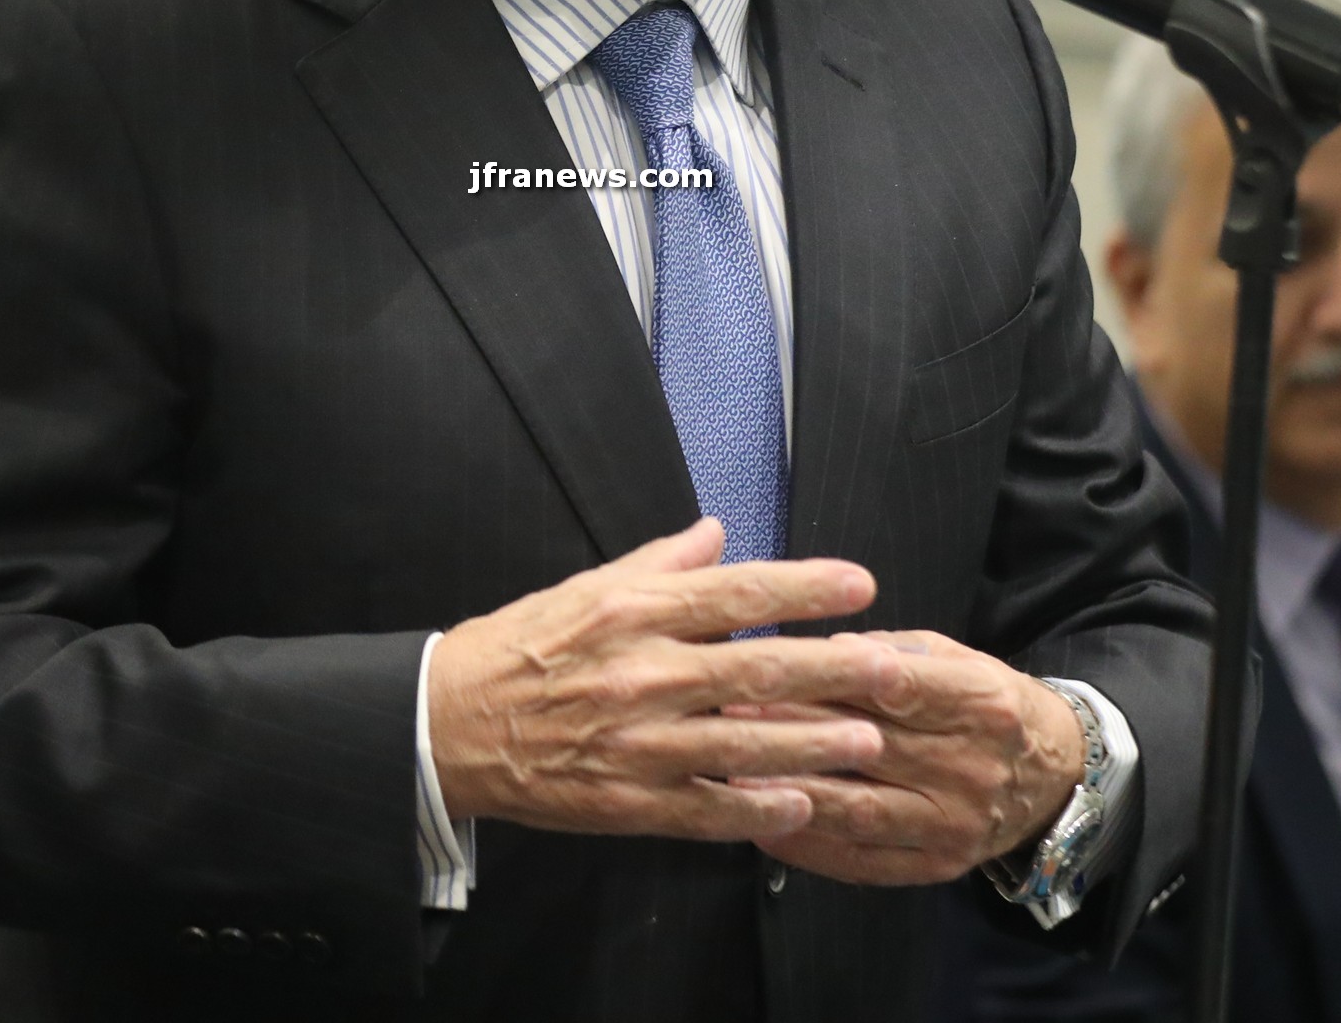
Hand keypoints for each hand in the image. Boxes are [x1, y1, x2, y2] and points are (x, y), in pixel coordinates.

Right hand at [426, 518, 915, 842]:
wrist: (449, 725)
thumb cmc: (521, 648)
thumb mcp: (584, 588)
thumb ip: (659, 563)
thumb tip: (718, 531)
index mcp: (634, 614)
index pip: (736, 593)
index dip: (803, 588)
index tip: (860, 584)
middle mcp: (643, 675)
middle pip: (756, 669)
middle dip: (831, 668)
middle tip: (891, 666)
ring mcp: (638, 743)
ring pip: (742, 744)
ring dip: (812, 744)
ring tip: (869, 741)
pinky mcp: (627, 801)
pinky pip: (704, 808)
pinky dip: (755, 809)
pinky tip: (801, 806)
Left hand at [740, 630, 1084, 885]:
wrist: (1055, 776)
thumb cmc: (990, 705)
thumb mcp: (958, 657)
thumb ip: (895, 652)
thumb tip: (825, 651)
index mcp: (979, 700)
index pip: (897, 687)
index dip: (829, 677)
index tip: (768, 665)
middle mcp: (971, 766)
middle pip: (868, 747)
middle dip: (792, 729)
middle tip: (728, 712)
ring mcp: (954, 823)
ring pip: (860, 808)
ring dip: (791, 792)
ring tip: (730, 776)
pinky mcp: (937, 867)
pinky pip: (864, 862)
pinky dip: (810, 848)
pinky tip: (763, 828)